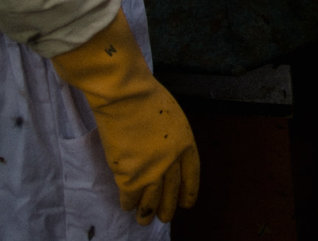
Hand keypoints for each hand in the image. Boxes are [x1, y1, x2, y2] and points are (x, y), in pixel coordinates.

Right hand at [49, 9, 199, 222]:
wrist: (126, 96)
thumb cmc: (147, 98)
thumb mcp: (172, 117)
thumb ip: (171, 138)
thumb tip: (165, 154)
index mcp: (186, 144)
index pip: (192, 175)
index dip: (189, 191)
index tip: (186, 203)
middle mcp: (172, 161)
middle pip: (172, 191)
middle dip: (167, 207)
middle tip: (164, 217)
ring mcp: (151, 170)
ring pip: (151, 199)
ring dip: (147, 212)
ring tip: (143, 220)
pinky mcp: (129, 174)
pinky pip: (130, 195)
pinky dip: (128, 202)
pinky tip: (127, 205)